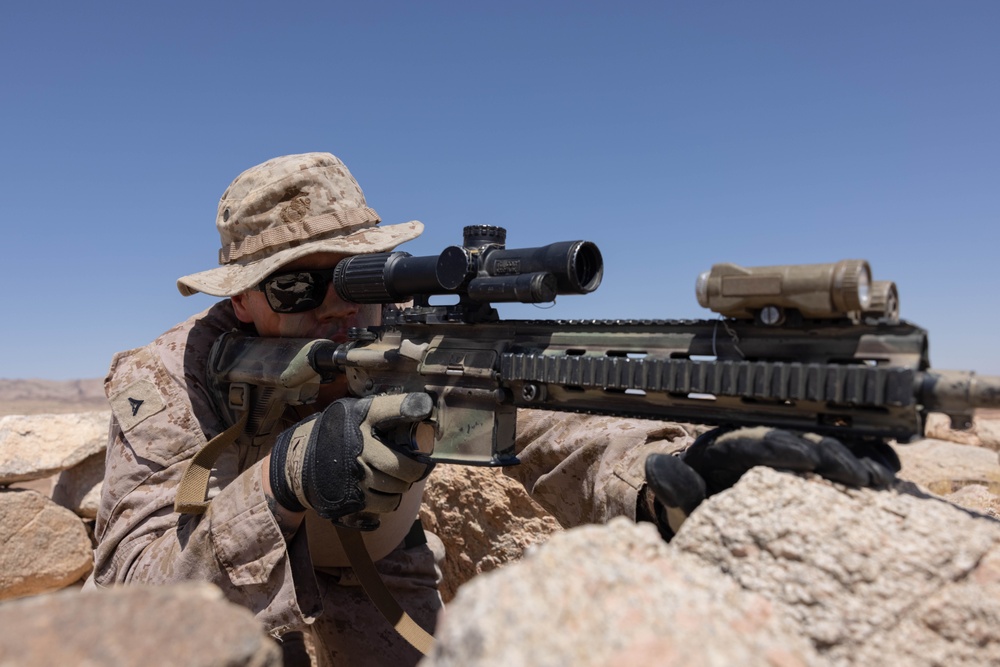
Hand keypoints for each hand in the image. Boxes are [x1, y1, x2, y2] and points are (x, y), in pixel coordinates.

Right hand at [268, 393, 434, 522]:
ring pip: (398, 489)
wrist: (295, 464)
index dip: (412, 407)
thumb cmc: (333, 434)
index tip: (426, 407)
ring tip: (396, 478)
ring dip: (402, 485)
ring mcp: (355, 476)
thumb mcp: (351, 413)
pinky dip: (389, 500)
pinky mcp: (351, 500)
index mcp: (360, 419)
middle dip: (418, 469)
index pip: (392, 409)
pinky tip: (382, 490)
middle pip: (406, 466)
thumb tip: (421, 410)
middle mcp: (359, 447)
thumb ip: (380, 413)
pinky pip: (386, 505)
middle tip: (419, 467)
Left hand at [640, 426, 899, 539]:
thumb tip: (655, 464)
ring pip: (828, 441)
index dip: (780, 445)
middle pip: (799, 438)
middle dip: (830, 453)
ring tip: (877, 478)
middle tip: (855, 475)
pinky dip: (868, 459)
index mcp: (727, 446)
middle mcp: (761, 438)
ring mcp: (790, 446)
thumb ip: (676, 488)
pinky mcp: (812, 461)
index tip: (804, 457)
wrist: (711, 516)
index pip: (754, 440)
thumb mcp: (684, 506)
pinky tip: (888, 472)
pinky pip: (845, 452)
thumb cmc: (699, 512)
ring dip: (855, 456)